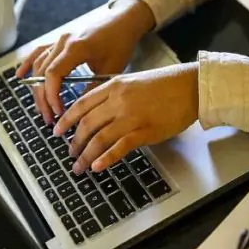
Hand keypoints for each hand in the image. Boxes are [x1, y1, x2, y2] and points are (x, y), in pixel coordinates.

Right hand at [15, 0, 154, 123]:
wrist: (123, 21)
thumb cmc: (120, 42)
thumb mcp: (111, 69)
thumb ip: (93, 88)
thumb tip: (79, 110)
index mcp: (75, 48)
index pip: (53, 75)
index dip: (51, 96)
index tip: (57, 112)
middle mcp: (63, 42)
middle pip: (42, 73)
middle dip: (43, 98)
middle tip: (49, 118)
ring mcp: (59, 40)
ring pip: (39, 66)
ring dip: (38, 89)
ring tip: (42, 108)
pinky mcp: (59, 40)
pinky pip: (38, 52)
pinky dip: (28, 64)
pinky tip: (20, 76)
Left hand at [53, 62, 199, 173]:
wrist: (191, 86)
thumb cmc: (165, 84)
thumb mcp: (133, 82)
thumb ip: (114, 95)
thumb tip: (97, 114)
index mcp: (114, 86)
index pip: (82, 104)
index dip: (66, 120)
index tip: (57, 131)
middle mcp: (118, 100)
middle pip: (87, 124)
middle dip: (74, 141)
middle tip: (69, 153)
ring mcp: (131, 116)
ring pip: (99, 138)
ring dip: (86, 155)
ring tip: (79, 166)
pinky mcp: (145, 131)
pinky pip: (120, 147)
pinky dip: (106, 158)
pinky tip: (97, 167)